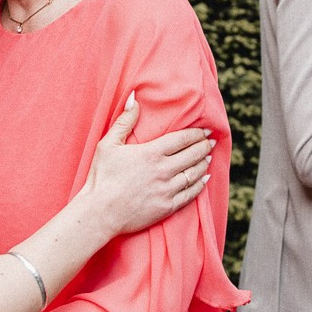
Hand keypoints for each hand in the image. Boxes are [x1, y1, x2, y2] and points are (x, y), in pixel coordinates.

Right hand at [80, 94, 215, 236]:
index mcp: (151, 153)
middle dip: (204, 146)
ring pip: (194, 174)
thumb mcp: (108, 144)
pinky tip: (204, 180)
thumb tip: (134, 99)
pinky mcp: (167, 207)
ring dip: (203, 164)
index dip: (196, 133)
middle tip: (211, 141)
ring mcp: (167, 190)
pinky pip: (190, 195)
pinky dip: (200, 185)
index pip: (182, 139)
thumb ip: (124, 121)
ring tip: (208, 157)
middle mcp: (163, 170)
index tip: (206, 130)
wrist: (100, 213)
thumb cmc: (101, 177)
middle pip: (192, 155)